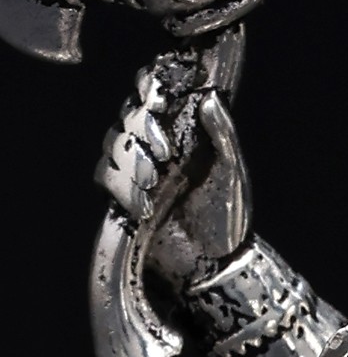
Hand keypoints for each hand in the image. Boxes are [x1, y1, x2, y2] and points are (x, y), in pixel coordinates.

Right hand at [97, 53, 250, 291]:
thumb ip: (223, 136)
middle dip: (143, 130)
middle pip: (127, 116)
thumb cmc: (229, 221)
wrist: (218, 269)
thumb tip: (210, 96)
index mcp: (180, 132)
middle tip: (166, 152)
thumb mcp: (233, 175)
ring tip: (156, 181)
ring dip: (132, 160)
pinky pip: (105, 179)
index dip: (149, 87)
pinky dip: (122, 187)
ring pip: (112, 145)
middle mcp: (153, 147)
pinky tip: (145, 203)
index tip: (159, 97)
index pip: (152, 92)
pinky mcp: (123, 198)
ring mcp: (136, 171)